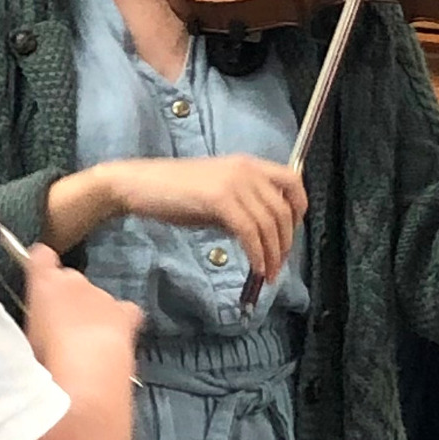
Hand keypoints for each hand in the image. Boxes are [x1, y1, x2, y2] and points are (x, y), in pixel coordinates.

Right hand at [24, 244, 142, 373]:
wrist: (85, 374)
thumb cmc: (46, 358)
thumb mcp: (27, 336)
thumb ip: (35, 320)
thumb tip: (41, 326)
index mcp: (45, 281)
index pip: (42, 256)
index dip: (41, 264)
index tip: (39, 274)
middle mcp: (75, 281)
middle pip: (71, 280)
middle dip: (68, 298)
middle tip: (61, 327)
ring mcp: (103, 295)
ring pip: (97, 298)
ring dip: (92, 313)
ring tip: (87, 344)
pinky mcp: (125, 314)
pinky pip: (125, 311)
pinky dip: (121, 320)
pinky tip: (114, 339)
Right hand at [107, 154, 307, 281]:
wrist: (139, 185)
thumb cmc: (173, 192)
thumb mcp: (216, 196)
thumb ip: (241, 208)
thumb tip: (260, 234)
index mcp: (248, 165)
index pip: (292, 181)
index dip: (299, 210)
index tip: (291, 235)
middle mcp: (246, 170)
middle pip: (284, 209)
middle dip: (286, 242)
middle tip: (279, 265)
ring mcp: (234, 183)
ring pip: (269, 224)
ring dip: (272, 254)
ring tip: (267, 274)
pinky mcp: (220, 199)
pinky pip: (250, 232)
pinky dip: (256, 254)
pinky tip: (255, 268)